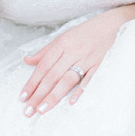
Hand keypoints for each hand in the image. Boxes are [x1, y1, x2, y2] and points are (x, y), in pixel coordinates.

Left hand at [19, 5, 134, 116]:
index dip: (32, 82)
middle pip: (53, 75)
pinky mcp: (100, 65)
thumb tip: (27, 60)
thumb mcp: (64, 37)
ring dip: (54, 95)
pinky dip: (81, 90)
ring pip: (68, 79)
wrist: (112, 25)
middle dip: (39, 94)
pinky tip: (71, 102)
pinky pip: (89, 79)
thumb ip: (46, 51)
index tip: (23, 97)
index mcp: (62, 44)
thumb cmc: (85, 33)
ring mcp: (87, 59)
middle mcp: (73, 52)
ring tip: (43, 109)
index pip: (43, 66)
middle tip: (28, 110)